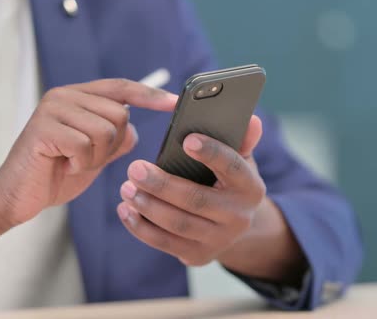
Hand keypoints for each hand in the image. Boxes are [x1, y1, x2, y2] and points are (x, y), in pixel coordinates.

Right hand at [0, 79, 176, 226]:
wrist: (20, 196)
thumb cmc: (57, 173)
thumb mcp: (96, 155)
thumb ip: (116, 139)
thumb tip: (134, 127)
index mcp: (78, 97)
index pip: (121, 88)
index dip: (150, 95)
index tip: (175, 103)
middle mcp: (64, 96)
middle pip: (119, 114)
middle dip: (112, 146)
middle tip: (87, 158)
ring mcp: (52, 109)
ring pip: (105, 131)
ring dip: (96, 157)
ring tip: (73, 162)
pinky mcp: (43, 128)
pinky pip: (84, 145)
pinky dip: (80, 164)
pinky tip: (64, 166)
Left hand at [117, 115, 266, 265]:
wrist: (232, 227)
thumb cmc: (227, 182)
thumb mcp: (239, 161)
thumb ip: (240, 140)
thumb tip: (251, 120)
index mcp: (250, 187)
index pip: (232, 168)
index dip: (211, 154)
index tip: (187, 140)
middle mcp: (239, 217)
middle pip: (197, 200)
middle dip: (162, 185)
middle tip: (134, 168)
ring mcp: (219, 240)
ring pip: (178, 224)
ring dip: (147, 206)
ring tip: (126, 187)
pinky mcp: (198, 256)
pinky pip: (165, 243)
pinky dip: (141, 227)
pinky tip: (126, 209)